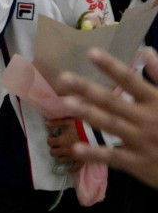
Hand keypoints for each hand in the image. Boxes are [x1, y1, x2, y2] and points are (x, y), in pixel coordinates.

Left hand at [46, 117, 82, 169]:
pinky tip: (70, 167)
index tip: (54, 135)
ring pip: (61, 161)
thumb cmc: (82, 126)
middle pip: (53, 153)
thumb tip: (46, 124)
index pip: (50, 142)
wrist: (98, 135)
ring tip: (63, 152)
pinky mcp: (82, 161)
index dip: (50, 138)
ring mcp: (73, 157)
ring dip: (60, 157)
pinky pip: (75, 168)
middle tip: (58, 144)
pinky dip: (72, 168)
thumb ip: (56, 122)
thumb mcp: (68, 121)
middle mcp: (65, 150)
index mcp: (61, 141)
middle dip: (54, 148)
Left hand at [54, 47, 157, 188]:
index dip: (111, 67)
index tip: (91, 52)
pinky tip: (76, 148)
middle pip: (113, 101)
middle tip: (64, 78)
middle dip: (88, 89)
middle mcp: (146, 119)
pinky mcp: (137, 162)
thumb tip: (146, 50)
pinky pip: (113, 157)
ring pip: (110, 125)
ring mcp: (140, 141)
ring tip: (66, 103)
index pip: (130, 80)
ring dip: (88, 114)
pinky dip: (95, 154)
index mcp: (156, 102)